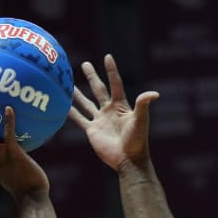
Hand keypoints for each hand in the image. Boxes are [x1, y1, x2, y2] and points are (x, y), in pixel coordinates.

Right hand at [69, 54, 159, 170]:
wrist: (128, 160)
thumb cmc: (137, 140)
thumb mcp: (141, 121)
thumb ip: (143, 106)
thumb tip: (154, 94)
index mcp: (121, 106)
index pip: (115, 84)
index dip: (111, 71)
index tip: (107, 57)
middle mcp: (109, 110)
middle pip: (99, 89)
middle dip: (92, 76)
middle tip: (85, 64)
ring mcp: (100, 120)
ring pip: (86, 103)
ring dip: (77, 93)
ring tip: (68, 83)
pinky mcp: (92, 130)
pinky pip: (79, 119)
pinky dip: (71, 112)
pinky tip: (62, 105)